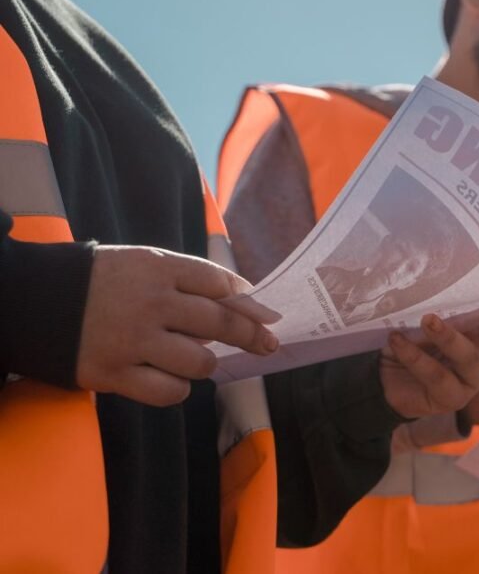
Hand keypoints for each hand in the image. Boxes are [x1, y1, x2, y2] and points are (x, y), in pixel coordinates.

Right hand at [76, 245, 278, 406]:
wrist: (33, 302)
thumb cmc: (99, 282)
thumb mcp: (142, 263)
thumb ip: (189, 277)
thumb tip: (243, 293)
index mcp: (156, 269)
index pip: (217, 283)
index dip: (247, 301)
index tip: (266, 314)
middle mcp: (149, 304)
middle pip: (219, 322)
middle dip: (252, 335)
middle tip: (268, 344)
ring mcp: (132, 341)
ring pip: (199, 362)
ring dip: (204, 363)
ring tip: (194, 358)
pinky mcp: (114, 374)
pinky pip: (170, 392)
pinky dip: (178, 388)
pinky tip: (170, 378)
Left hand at [380, 284, 478, 419]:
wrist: (376, 379)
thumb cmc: (403, 340)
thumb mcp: (417, 317)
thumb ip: (434, 304)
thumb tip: (436, 269)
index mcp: (478, 329)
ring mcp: (469, 378)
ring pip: (469, 356)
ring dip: (449, 336)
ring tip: (428, 320)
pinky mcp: (451, 398)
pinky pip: (436, 376)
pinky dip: (415, 357)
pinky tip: (397, 340)